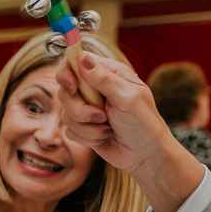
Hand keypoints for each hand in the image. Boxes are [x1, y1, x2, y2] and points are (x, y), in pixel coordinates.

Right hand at [54, 52, 174, 173]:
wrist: (145, 154)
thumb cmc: (144, 123)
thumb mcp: (128, 97)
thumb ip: (104, 79)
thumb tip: (82, 58)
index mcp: (108, 74)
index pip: (75, 62)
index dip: (67, 72)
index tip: (72, 87)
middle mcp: (94, 89)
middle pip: (65, 90)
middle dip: (79, 108)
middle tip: (100, 115)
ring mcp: (87, 108)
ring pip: (66, 113)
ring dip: (87, 126)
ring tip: (108, 128)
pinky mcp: (82, 127)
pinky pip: (69, 130)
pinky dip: (87, 137)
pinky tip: (104, 136)